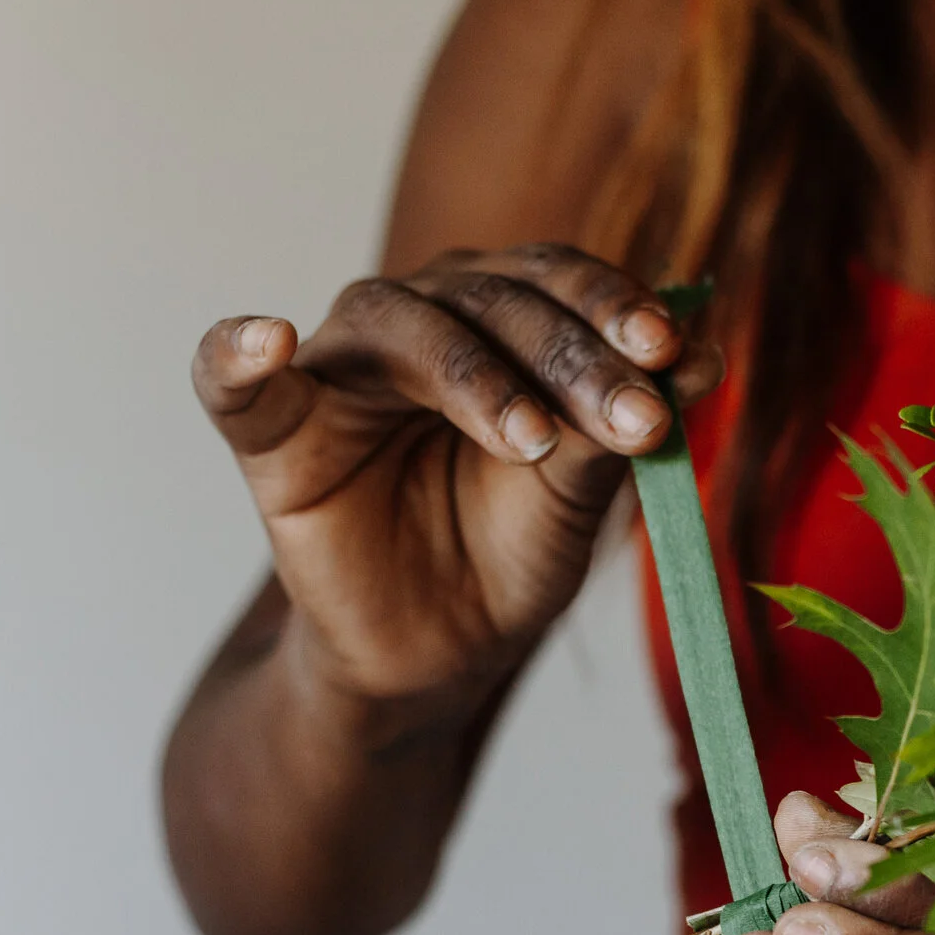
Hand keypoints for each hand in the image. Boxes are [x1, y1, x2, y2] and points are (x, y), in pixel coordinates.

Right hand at [190, 244, 724, 708]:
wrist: (443, 653)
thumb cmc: (509, 554)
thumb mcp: (579, 494)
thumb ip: (620, 423)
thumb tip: (706, 353)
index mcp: (499, 318)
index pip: (556, 282)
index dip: (615, 308)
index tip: (675, 355)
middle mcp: (419, 321)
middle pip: (489, 300)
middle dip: (571, 356)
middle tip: (635, 419)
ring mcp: (340, 368)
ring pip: (396, 325)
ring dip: (470, 372)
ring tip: (532, 438)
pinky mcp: (272, 432)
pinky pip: (229, 381)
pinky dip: (235, 352)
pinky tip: (265, 338)